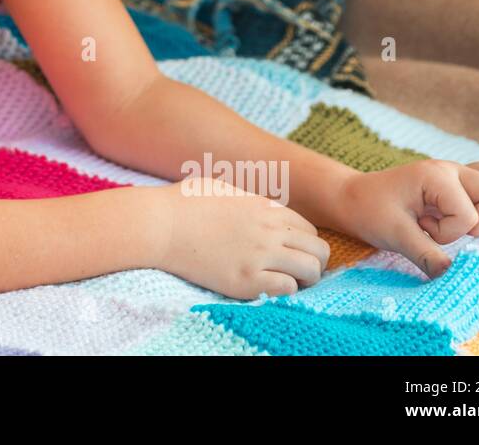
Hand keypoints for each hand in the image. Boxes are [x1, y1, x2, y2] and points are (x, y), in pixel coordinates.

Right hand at [148, 178, 331, 299]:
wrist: (159, 224)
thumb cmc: (182, 203)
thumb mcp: (221, 187)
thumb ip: (245, 197)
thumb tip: (252, 203)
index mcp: (265, 208)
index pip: (309, 229)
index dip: (304, 244)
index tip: (291, 254)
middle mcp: (269, 230)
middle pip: (319, 250)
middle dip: (314, 263)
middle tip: (296, 272)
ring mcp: (259, 255)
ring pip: (311, 270)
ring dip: (305, 279)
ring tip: (287, 283)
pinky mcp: (246, 279)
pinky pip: (287, 289)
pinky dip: (284, 291)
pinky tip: (266, 287)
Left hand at [337, 160, 478, 277]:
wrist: (352, 199)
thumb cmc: (370, 211)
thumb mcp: (395, 236)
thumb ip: (425, 255)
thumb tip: (451, 277)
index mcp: (435, 175)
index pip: (468, 216)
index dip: (447, 233)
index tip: (420, 228)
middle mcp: (451, 169)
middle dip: (477, 223)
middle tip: (444, 227)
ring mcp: (457, 173)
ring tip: (450, 220)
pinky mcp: (458, 183)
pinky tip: (458, 213)